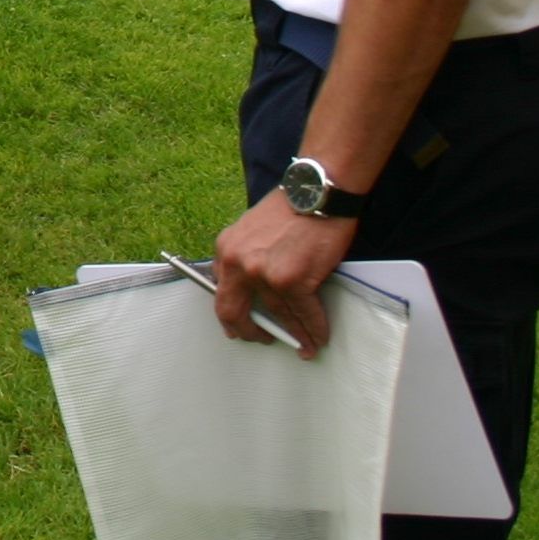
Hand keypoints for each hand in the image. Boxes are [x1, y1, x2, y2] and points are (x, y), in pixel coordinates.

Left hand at [212, 188, 356, 358]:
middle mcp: (238, 264)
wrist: (316, 193)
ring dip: (293, 335)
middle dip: (249, 333)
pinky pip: (304, 314)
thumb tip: (247, 286)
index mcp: (225, 250)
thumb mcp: (250, 230)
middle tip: (263, 340)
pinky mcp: (292, 281)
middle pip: (234, 312)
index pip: (220, 292)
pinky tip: (318, 337)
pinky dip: (313, 329)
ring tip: (303, 346)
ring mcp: (264, 274)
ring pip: (278, 316)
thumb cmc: (289, 208)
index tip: (238, 327)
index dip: (230, 314)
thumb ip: (244, 256)